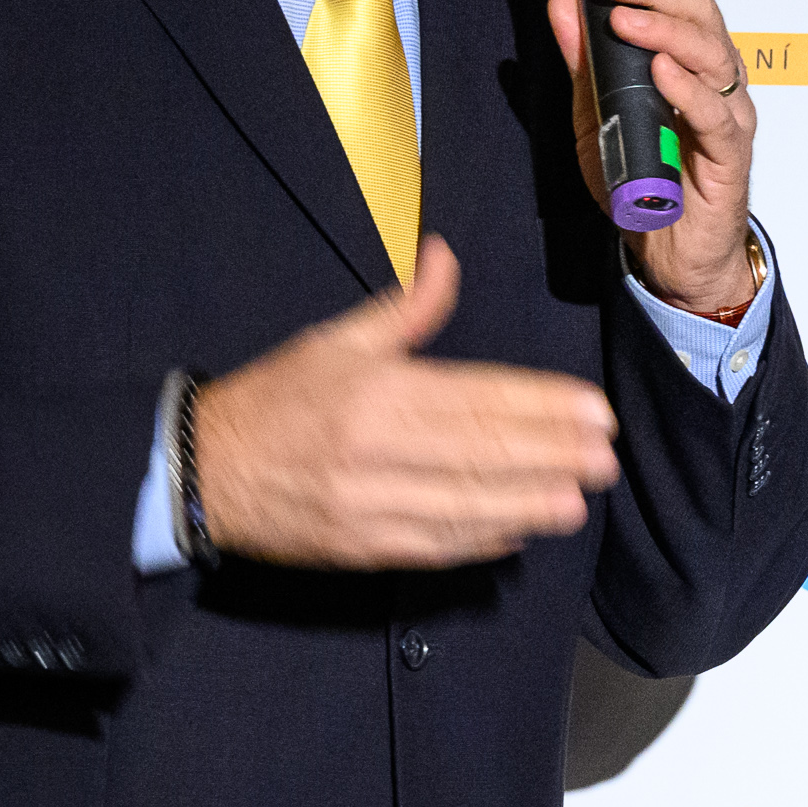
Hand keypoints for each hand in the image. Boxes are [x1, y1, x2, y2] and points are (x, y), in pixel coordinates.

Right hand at [193, 236, 619, 567]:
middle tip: (605, 456)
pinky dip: (479, 541)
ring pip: (462, 507)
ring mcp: (368, 506)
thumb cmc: (277, 399)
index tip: (591, 411)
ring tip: (578, 499)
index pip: (476, 400)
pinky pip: (433, 548)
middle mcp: (375, 450)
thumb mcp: (335, 340)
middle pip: (479, 454)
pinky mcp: (361, 549)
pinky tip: (519, 532)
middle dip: (548, 456)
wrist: (202, 471)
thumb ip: (404, 308)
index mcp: (376, 392)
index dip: (539, 407)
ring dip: (525, 504)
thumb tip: (445, 257)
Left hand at [545, 0, 757, 313]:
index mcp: (687, 56)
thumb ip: (583, 61)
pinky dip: (688, 88)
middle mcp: (714, 74)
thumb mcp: (594, 113)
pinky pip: (715, 112)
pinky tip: (661, 71)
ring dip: (666, 29)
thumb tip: (563, 4)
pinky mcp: (730, 152)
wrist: (671, 251)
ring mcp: (726, 111)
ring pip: (712, 52)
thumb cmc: (645, 179)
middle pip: (702, 10)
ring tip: (624, 20)